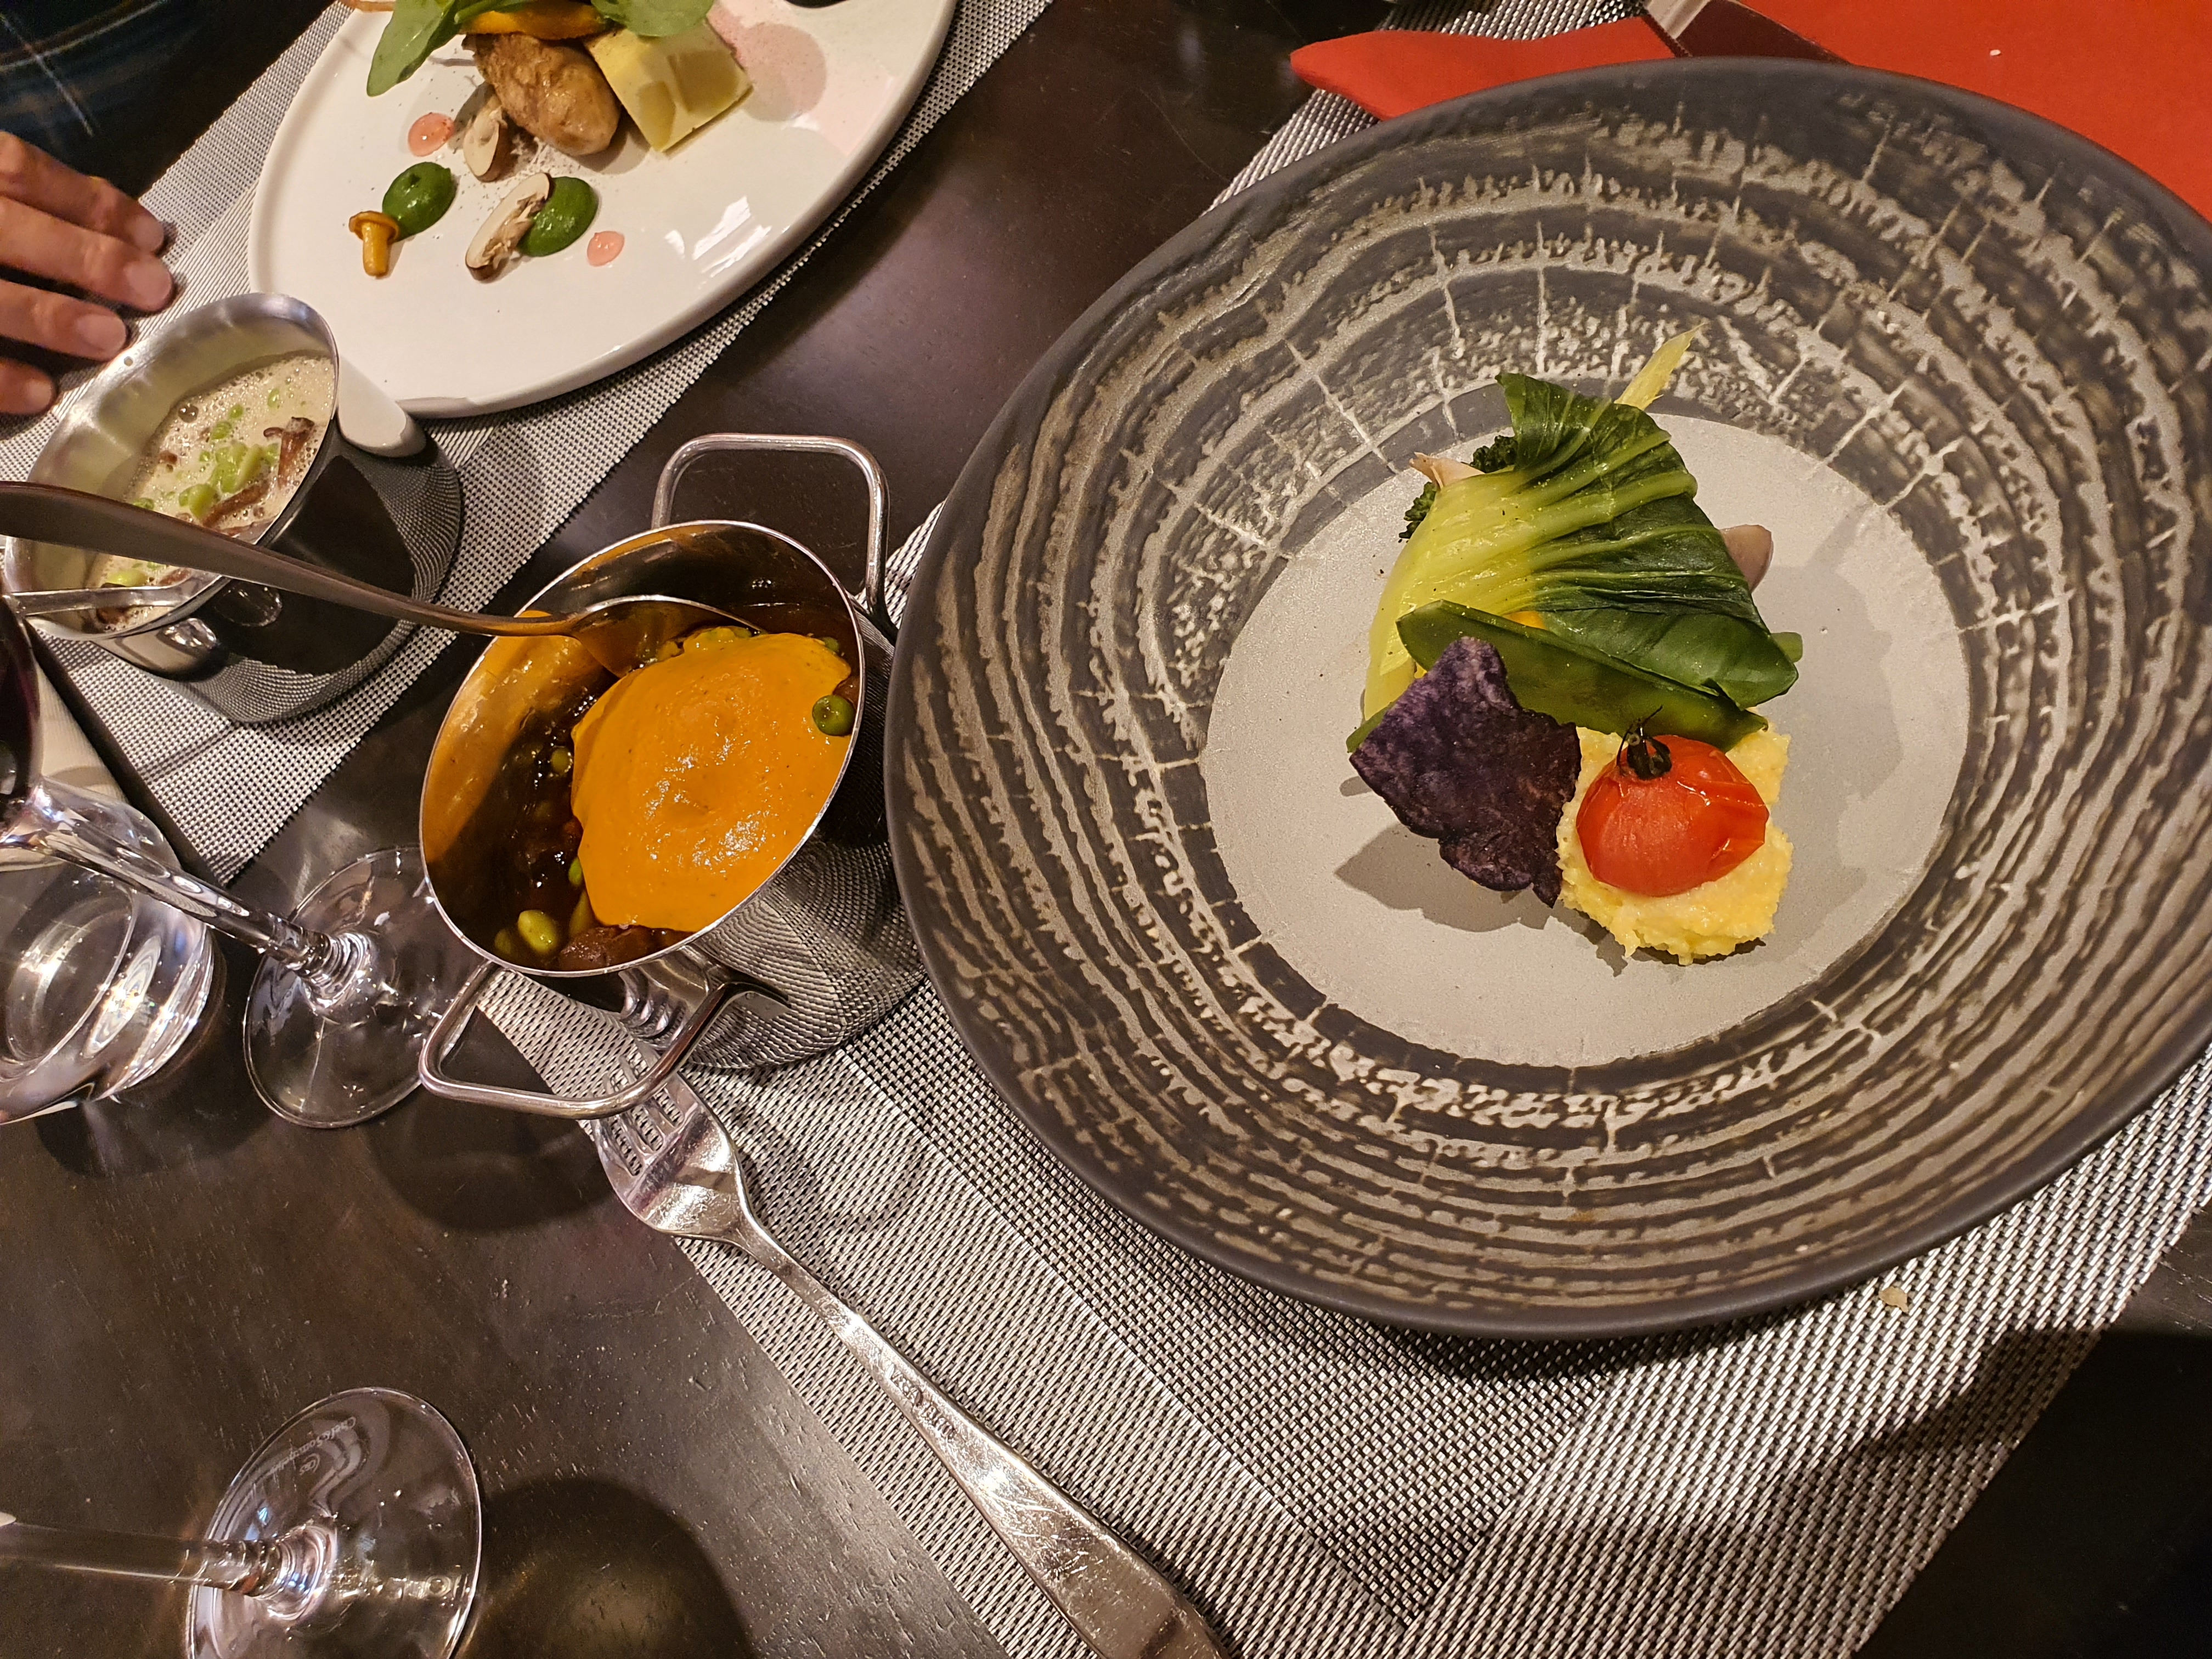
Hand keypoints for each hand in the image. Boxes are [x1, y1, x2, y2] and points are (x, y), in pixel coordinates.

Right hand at [0, 133, 174, 416]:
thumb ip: (17, 196)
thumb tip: (114, 224)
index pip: (12, 167)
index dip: (85, 201)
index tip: (151, 235)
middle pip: (0, 224)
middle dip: (80, 255)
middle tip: (150, 288)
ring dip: (40, 314)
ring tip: (106, 337)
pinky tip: (36, 393)